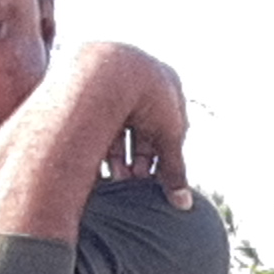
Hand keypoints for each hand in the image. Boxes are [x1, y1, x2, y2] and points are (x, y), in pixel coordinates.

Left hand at [58, 40, 189, 202]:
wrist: (108, 69)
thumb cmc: (149, 98)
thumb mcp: (169, 137)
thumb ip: (175, 171)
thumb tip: (183, 204)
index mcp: (167, 85)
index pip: (169, 128)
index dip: (163, 156)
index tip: (153, 180)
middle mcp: (141, 82)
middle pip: (142, 130)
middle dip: (138, 160)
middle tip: (132, 183)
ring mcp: (115, 84)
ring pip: (118, 127)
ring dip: (118, 156)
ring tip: (114, 179)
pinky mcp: (90, 89)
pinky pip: (96, 121)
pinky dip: (98, 142)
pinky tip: (94, 164)